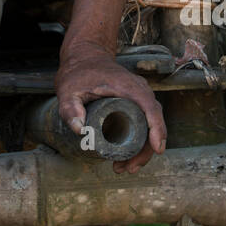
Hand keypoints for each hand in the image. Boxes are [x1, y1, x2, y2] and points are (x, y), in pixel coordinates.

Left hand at [55, 41, 165, 173]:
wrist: (84, 57)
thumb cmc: (78, 72)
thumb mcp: (68, 90)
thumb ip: (70, 108)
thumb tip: (80, 130)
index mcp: (128, 86)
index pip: (150, 107)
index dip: (157, 129)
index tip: (157, 148)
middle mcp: (139, 90)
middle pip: (154, 121)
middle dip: (147, 149)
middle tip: (129, 168)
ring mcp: (139, 96)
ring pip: (151, 124)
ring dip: (144, 148)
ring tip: (125, 168)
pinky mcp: (136, 102)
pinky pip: (146, 122)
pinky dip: (141, 140)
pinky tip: (128, 156)